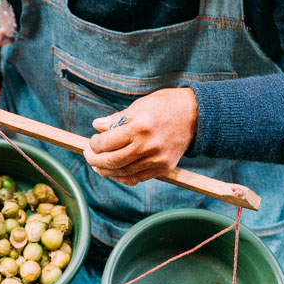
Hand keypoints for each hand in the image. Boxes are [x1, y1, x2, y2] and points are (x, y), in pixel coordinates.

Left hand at [83, 87, 197, 185]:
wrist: (195, 114)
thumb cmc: (164, 105)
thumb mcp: (139, 105)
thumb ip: (116, 119)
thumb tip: (96, 126)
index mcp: (140, 126)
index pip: (107, 142)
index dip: (94, 144)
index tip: (92, 142)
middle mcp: (148, 145)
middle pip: (112, 161)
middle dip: (95, 160)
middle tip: (89, 155)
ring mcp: (157, 159)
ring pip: (123, 172)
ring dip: (106, 170)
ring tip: (98, 165)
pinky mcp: (164, 167)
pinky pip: (137, 178)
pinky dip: (122, 177)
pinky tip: (115, 171)